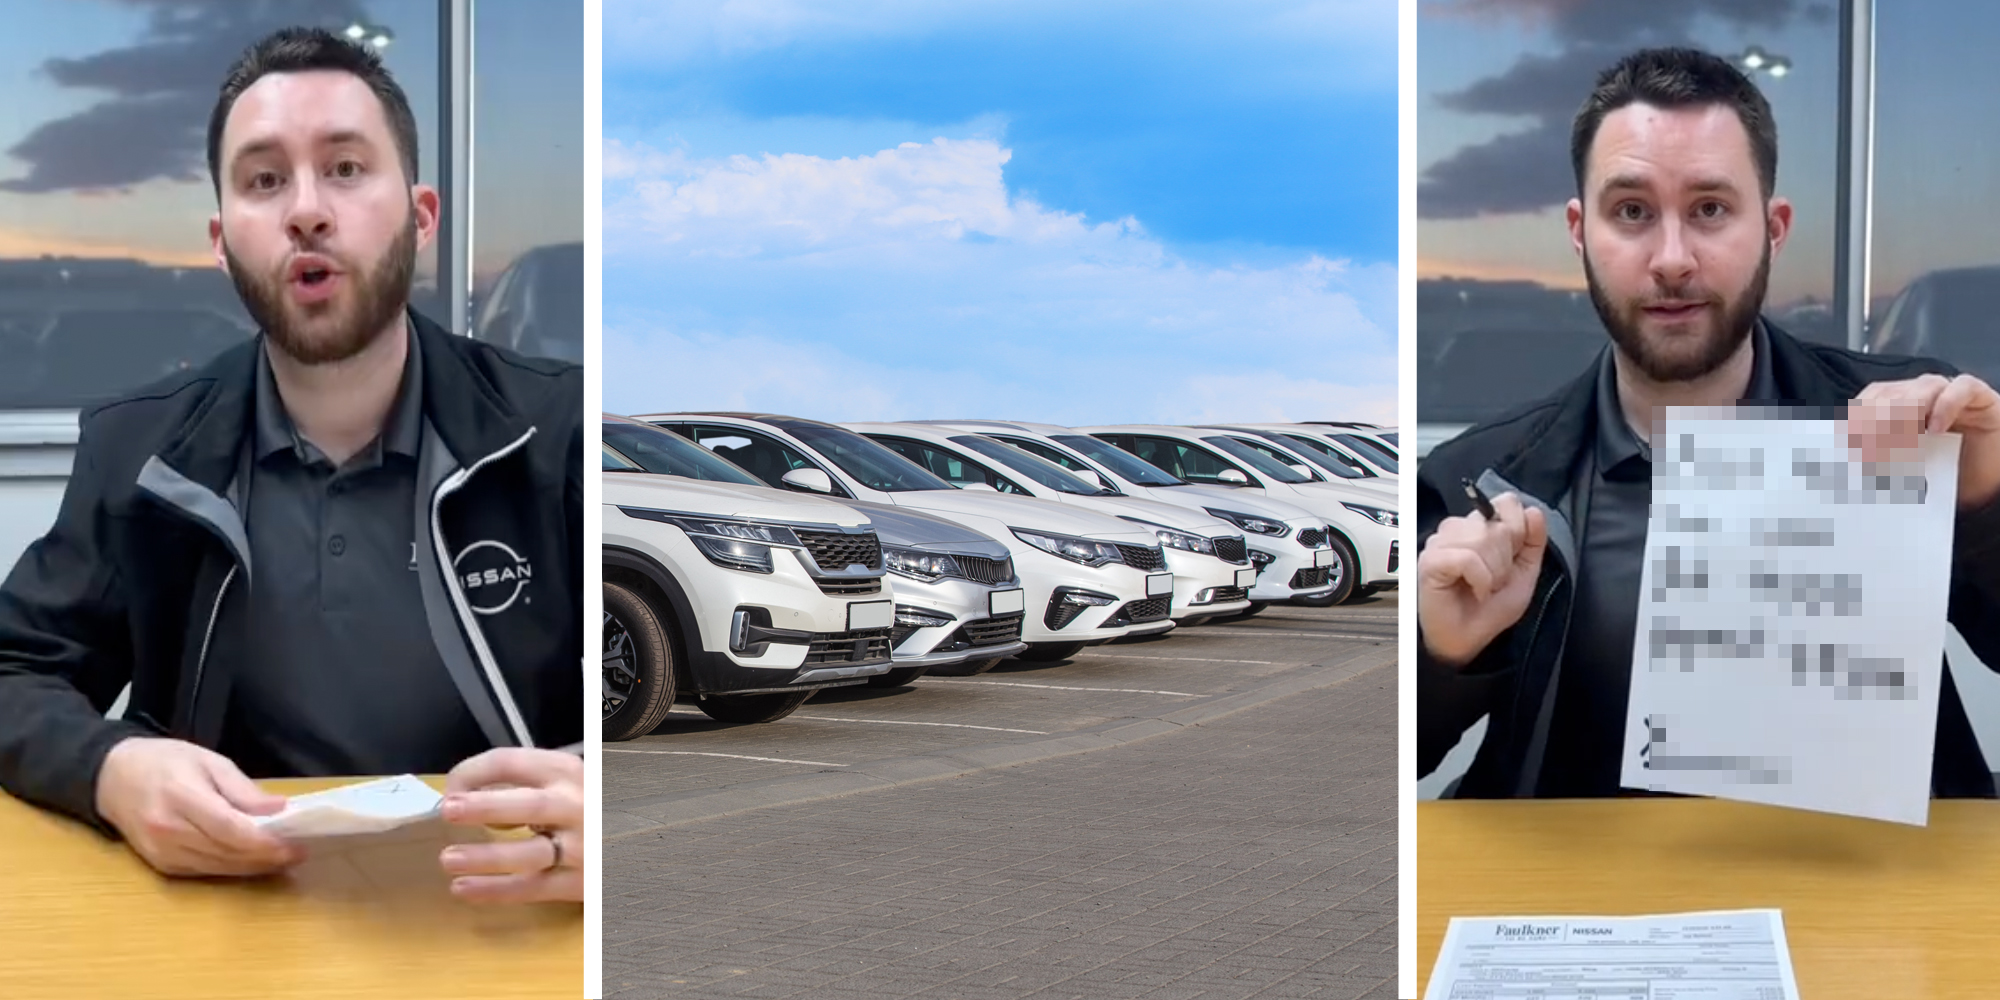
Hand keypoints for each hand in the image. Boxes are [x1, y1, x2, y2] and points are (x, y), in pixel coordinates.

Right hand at [94, 736, 302, 876]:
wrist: (112, 778)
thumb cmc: (165, 762)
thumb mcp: (209, 760)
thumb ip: (243, 789)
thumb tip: (279, 810)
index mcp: (182, 797)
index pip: (230, 829)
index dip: (264, 842)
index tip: (295, 843)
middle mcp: (168, 830)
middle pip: (226, 853)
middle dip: (266, 857)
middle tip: (298, 853)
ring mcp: (161, 852)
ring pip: (217, 867)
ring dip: (253, 867)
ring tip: (283, 858)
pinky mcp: (160, 865)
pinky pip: (203, 871)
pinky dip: (230, 868)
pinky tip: (252, 861)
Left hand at [439, 747, 581, 903]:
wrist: (634, 841)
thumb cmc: (590, 808)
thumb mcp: (566, 781)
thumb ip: (525, 783)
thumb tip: (467, 795)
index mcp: (567, 772)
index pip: (513, 763)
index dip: (473, 772)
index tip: (449, 790)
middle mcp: (577, 806)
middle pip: (530, 805)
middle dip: (486, 806)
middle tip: (449, 811)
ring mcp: (582, 847)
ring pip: (530, 853)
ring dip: (487, 856)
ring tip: (449, 859)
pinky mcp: (581, 882)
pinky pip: (534, 888)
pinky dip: (497, 890)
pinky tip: (465, 889)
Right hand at [1418, 491, 1547, 668]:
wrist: (1468, 641)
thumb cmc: (1489, 610)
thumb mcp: (1524, 574)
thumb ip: (1533, 542)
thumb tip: (1534, 511)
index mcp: (1479, 528)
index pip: (1506, 503)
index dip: (1517, 530)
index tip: (1511, 560)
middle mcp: (1457, 530)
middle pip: (1496, 523)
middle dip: (1505, 559)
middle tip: (1494, 581)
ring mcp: (1440, 543)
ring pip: (1481, 538)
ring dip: (1492, 571)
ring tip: (1484, 587)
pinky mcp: (1430, 561)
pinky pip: (1467, 558)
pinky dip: (1479, 579)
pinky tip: (1475, 591)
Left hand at [1847, 373, 1999, 508]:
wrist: (1988, 481)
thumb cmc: (1946, 474)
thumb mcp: (1906, 468)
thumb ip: (1884, 459)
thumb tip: (1852, 466)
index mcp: (1899, 405)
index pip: (1872, 398)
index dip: (1859, 415)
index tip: (1847, 440)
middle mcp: (1922, 395)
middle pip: (1893, 392)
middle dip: (1877, 418)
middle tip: (1869, 448)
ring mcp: (1950, 393)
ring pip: (1923, 387)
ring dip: (1906, 411)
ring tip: (1898, 439)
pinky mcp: (1980, 396)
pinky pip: (1961, 389)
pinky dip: (1946, 405)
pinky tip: (1936, 429)